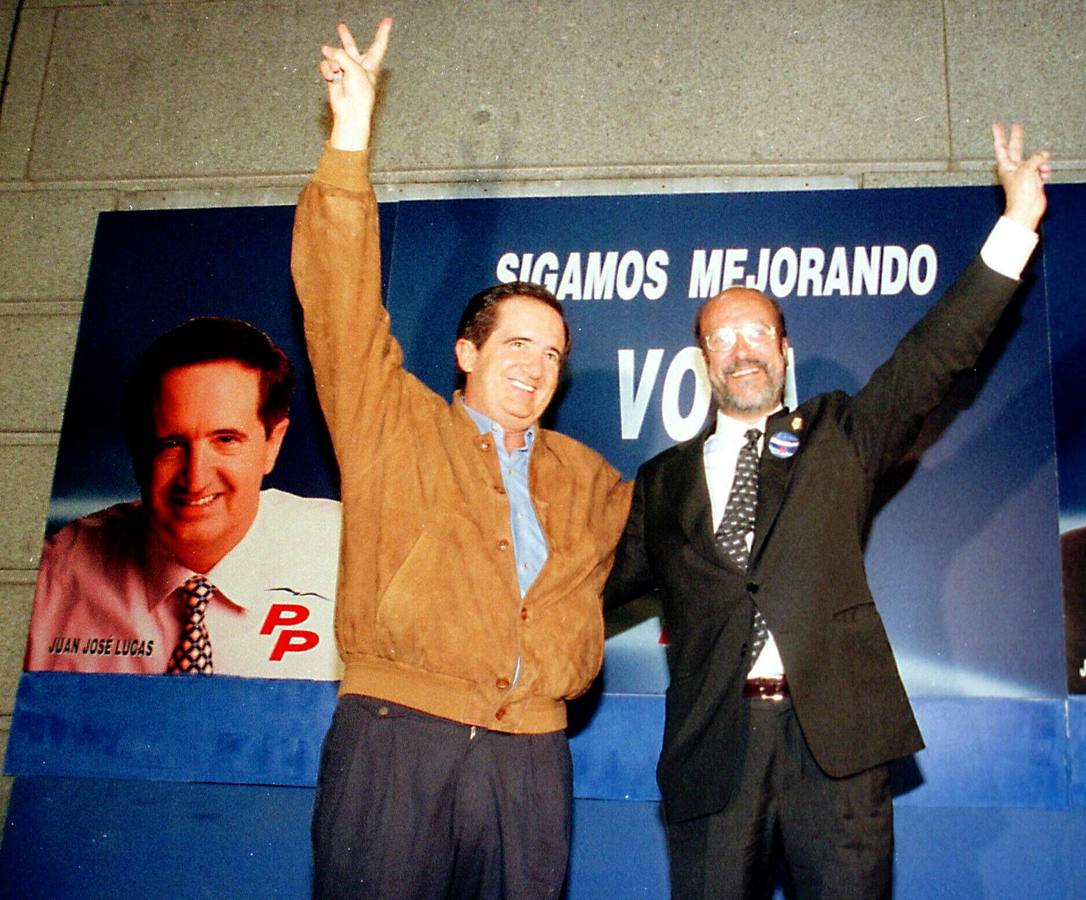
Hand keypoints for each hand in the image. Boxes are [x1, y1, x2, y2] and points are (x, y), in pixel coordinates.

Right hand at [319, 19, 391, 151]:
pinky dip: (327, 70)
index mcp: (371, 64)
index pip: (378, 44)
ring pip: (334, 56)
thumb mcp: (354, 68)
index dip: (383, 32)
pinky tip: (330, 76)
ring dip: (333, 62)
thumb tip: (325, 51)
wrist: (350, 112)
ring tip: (336, 72)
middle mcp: (358, 66)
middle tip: (341, 26)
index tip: (388, 21)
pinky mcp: (334, 78)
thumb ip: (340, 55)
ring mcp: (345, 72)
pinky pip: (327, 66)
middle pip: (351, 47)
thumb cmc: (359, 93)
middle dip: (345, 37)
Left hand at [993, 122, 1050, 230]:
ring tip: (1041, 171)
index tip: (996, 125)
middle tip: (1016, 126)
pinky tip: (1044, 176)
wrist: (1027, 208)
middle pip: (1016, 148)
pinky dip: (1045, 171)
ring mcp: (1024, 173)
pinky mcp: (1033, 179)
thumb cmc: (1019, 193)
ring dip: (1041, 163)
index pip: (1001, 146)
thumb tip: (1043, 155)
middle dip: (1017, 137)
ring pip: (1034, 159)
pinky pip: (1042, 169)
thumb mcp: (1026, 169)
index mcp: (1006, 165)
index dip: (999, 135)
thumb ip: (1035, 158)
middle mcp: (1013, 168)